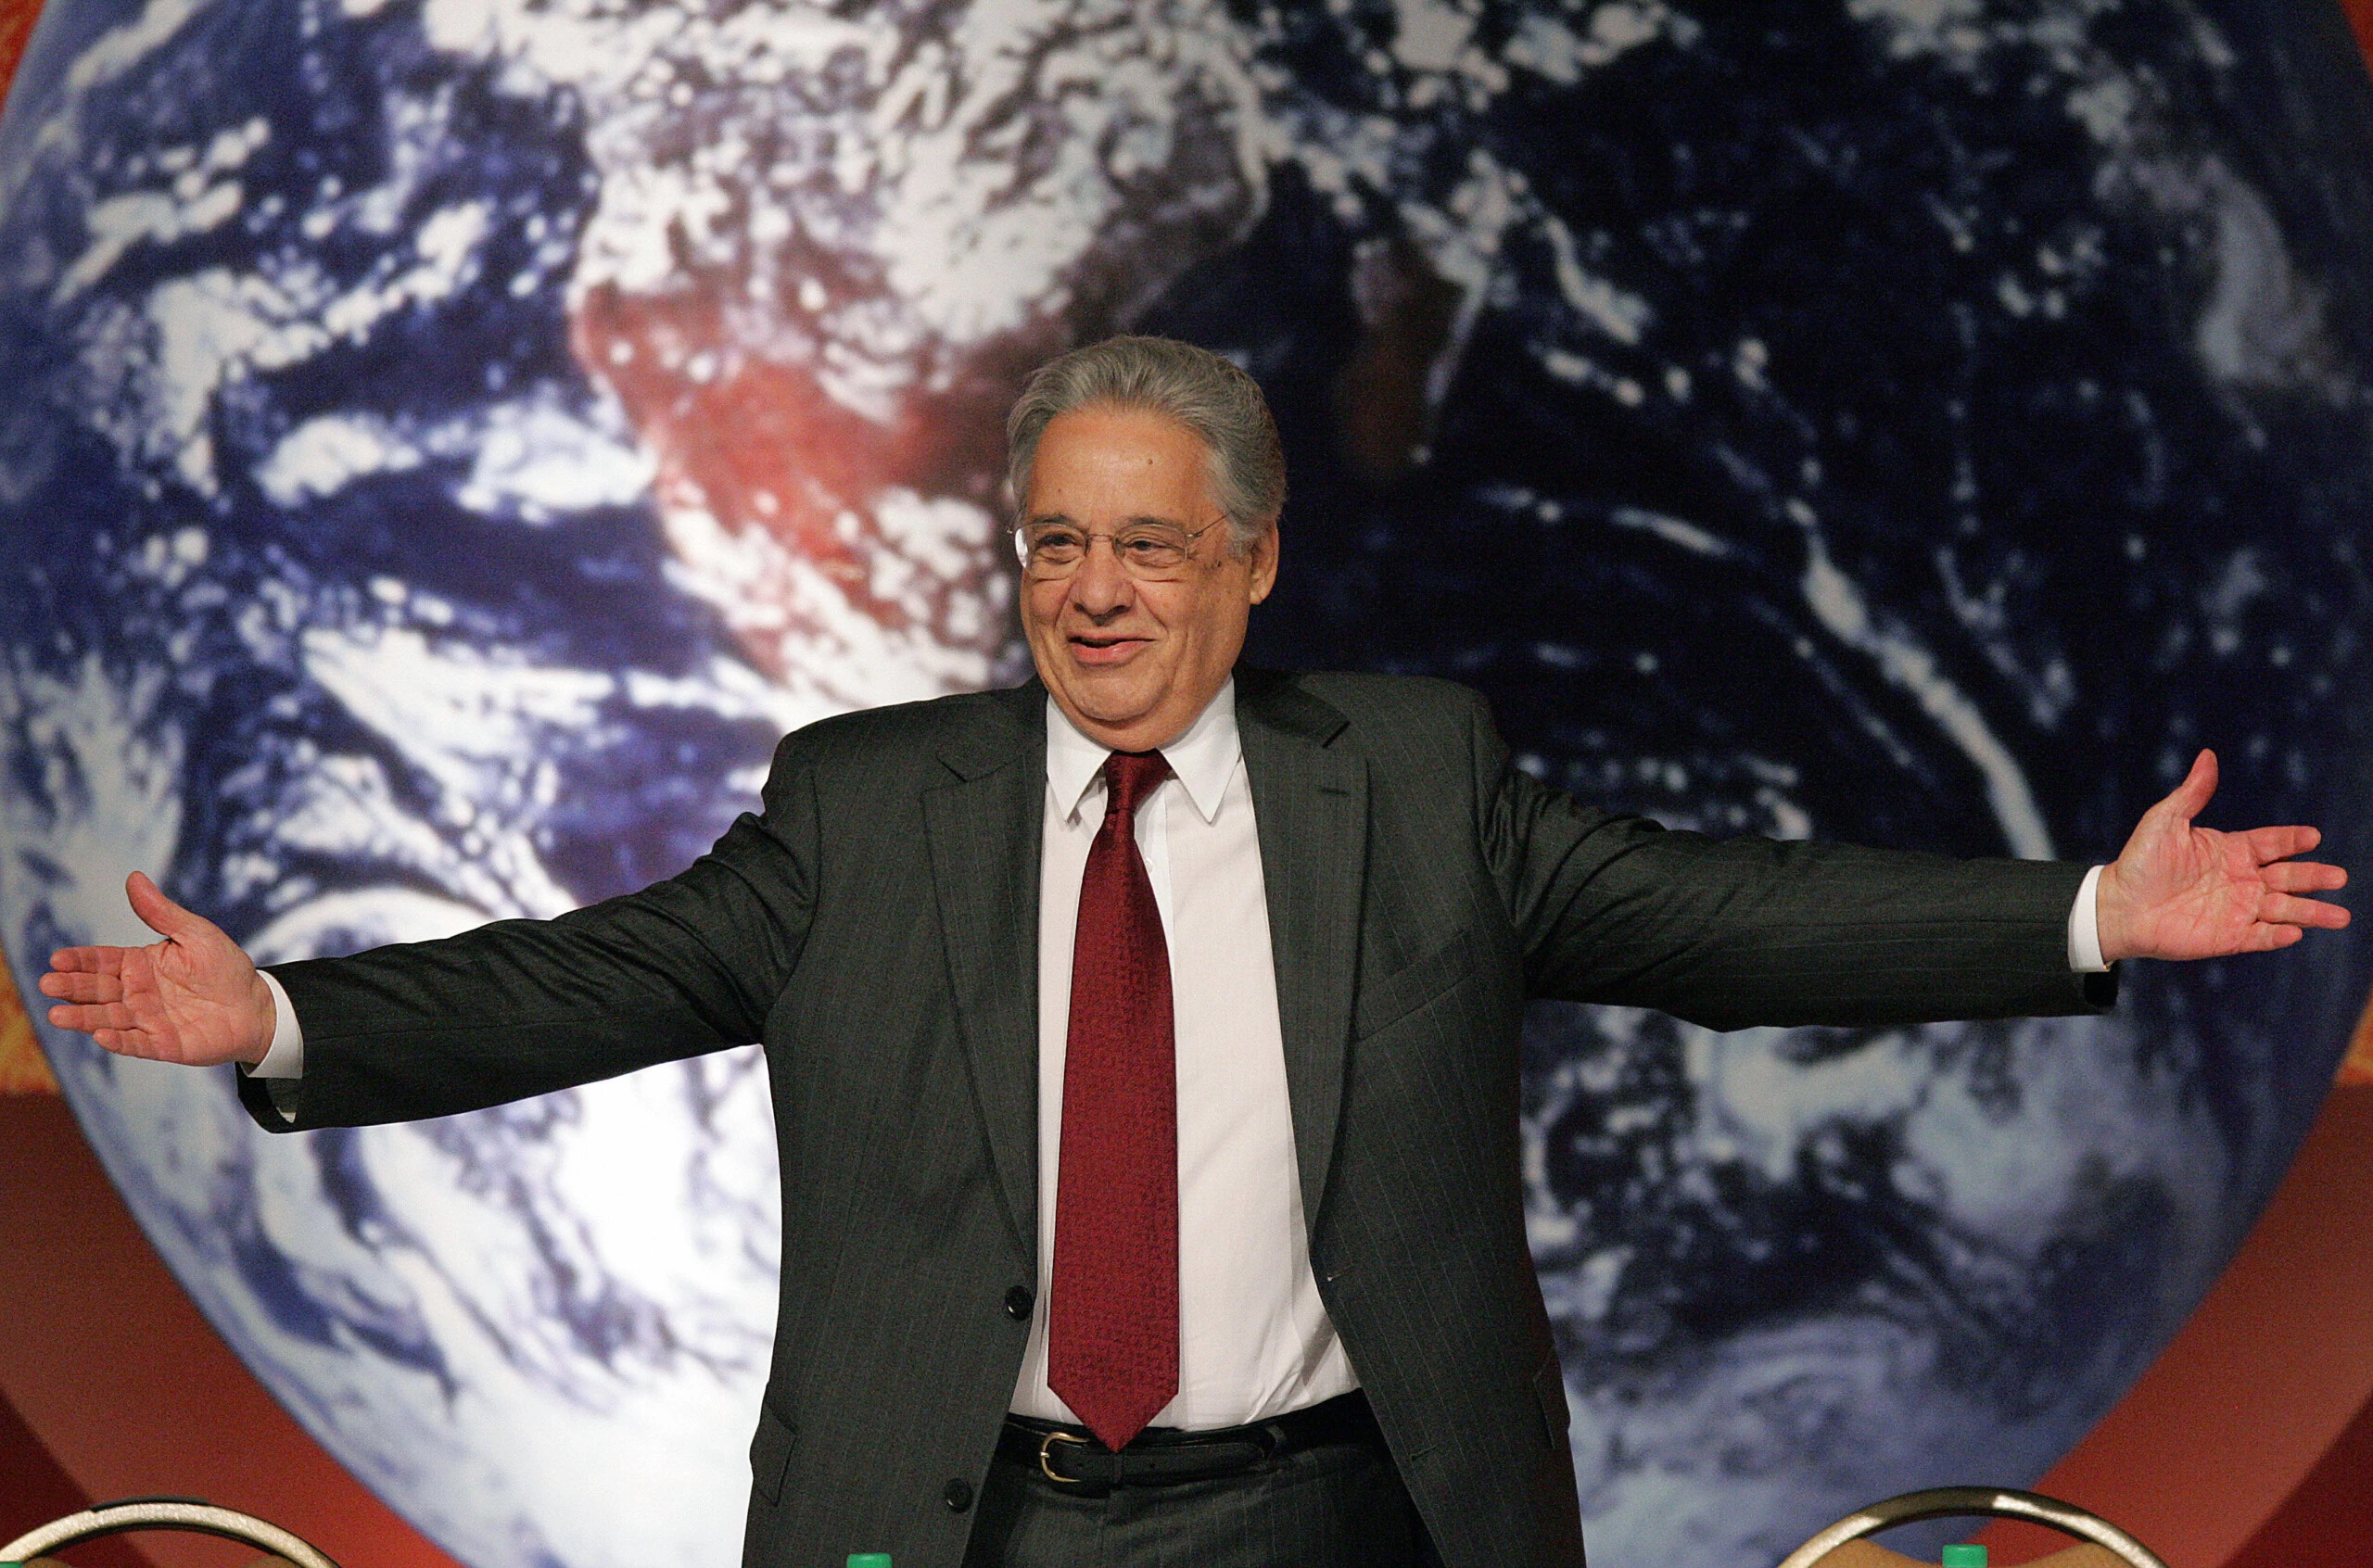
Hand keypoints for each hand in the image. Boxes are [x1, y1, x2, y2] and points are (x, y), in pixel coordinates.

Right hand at [38, 872, 276, 1065]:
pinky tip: (100, 1036)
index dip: (80, 961)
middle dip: (71, 987)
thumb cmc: (225, 967)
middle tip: (48, 984)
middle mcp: (136, 993)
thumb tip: (133, 877)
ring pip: (108, 1018)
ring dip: (83, 1017)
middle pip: (97, 990)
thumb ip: (162, 913)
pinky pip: (136, 1043)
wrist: (256, 1005)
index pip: (102, 961)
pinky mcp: (162, 1044)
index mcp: (140, 965)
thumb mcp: (195, 934)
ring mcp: (147, 1020)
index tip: (58, 959)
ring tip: (57, 1014)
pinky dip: (119, 1040)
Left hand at [2096, 750, 2349, 962]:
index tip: (2313, 837)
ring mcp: (2238, 909)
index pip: (2273, 843)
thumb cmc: (2140, 862)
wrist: (2118, 906)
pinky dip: (2278, 936)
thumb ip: (2192, 792)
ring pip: (2284, 909)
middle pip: (2289, 877)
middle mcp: (2242, 880)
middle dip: (2314, 877)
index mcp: (2232, 850)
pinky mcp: (2229, 937)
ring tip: (2340, 916)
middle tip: (2339, 876)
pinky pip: (2260, 937)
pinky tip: (2295, 932)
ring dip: (2311, 913)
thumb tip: (2208, 755)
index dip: (2292, 840)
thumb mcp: (2165, 820)